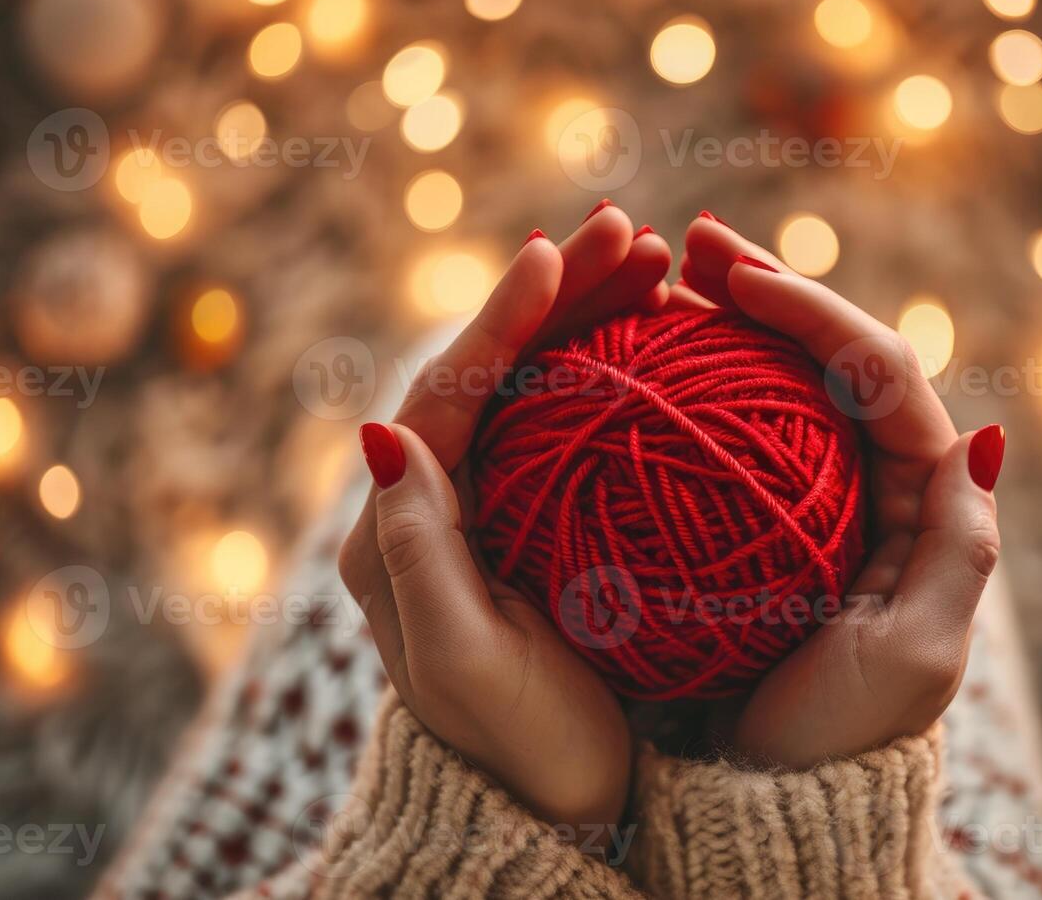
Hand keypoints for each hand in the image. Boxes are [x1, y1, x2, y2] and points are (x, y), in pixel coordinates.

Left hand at [339, 204, 669, 829]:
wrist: (548, 806)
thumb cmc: (519, 743)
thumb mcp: (465, 661)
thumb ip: (418, 552)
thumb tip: (383, 432)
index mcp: (397, 529)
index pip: (447, 395)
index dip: (502, 319)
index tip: (555, 253)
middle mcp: (430, 502)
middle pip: (491, 370)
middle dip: (555, 294)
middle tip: (633, 235)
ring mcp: (485, 505)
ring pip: (534, 384)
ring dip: (587, 317)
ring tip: (656, 265)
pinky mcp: (535, 518)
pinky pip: (567, 421)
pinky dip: (610, 368)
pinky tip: (658, 337)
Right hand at [680, 216, 1004, 768]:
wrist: (777, 794)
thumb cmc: (845, 732)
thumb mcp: (915, 652)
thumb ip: (958, 545)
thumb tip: (986, 436)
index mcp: (922, 495)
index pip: (879, 371)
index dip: (814, 310)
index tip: (735, 278)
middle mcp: (871, 480)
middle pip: (826, 356)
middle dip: (766, 288)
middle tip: (690, 243)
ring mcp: (806, 495)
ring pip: (773, 383)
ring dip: (724, 321)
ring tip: (661, 275)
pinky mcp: (751, 519)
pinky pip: (723, 435)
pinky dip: (688, 387)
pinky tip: (640, 358)